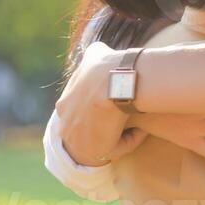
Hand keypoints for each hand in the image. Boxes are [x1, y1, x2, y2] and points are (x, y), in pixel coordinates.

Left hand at [54, 41, 133, 166]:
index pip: (81, 113)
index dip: (99, 109)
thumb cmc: (107, 65)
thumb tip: (99, 54)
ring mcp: (78, 141)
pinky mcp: (95, 152)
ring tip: (137, 125)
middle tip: (125, 118)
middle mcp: (66, 126)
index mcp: (63, 105)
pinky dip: (129, 140)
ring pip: (102, 142)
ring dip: (118, 135)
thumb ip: (93, 56)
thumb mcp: (95, 52)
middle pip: (89, 131)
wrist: (115, 81)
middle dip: (104, 127)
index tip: (115, 104)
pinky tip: (140, 130)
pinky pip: (116, 149)